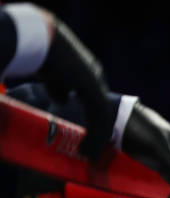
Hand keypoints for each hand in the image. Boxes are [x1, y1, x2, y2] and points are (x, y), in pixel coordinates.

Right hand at [35, 14, 109, 158]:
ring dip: (97, 137)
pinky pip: (98, 117)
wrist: (34, 36)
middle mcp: (93, 75)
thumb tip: (61, 101)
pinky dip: (94, 135)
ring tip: (89, 155)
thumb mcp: (48, 73)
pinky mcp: (90, 88)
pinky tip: (87, 149)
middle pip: (101, 110)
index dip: (91, 119)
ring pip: (102, 116)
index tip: (84, 135)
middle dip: (98, 131)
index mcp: (83, 71)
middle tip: (91, 150)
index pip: (93, 100)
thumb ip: (58, 87)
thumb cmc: (33, 51)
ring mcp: (94, 80)